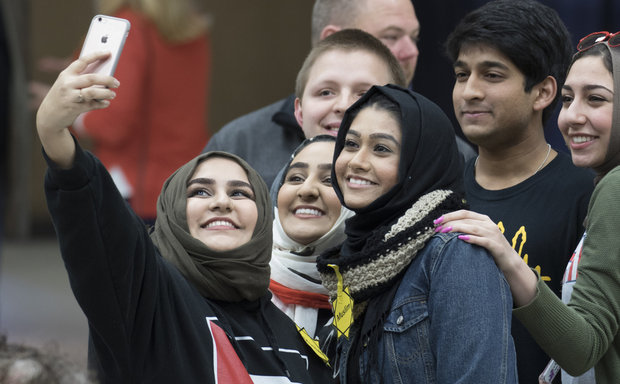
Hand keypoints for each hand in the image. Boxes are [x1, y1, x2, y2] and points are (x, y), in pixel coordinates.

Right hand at [36, 51, 119, 167]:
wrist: (48, 115)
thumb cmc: (63, 96)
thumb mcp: (67, 84)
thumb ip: (82, 79)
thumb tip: (105, 77)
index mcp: (66, 74)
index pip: (82, 61)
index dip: (96, 56)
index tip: (108, 52)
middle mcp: (67, 84)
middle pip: (91, 78)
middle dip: (107, 79)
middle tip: (117, 83)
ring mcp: (70, 96)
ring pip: (92, 92)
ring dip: (106, 93)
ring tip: (113, 94)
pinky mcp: (74, 108)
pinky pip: (92, 105)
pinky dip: (101, 104)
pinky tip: (106, 103)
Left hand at [434, 209, 537, 305]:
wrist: (509, 261)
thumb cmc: (489, 248)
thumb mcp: (479, 235)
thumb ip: (467, 229)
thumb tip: (445, 228)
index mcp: (483, 219)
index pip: (464, 213)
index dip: (449, 215)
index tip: (436, 221)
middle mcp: (489, 224)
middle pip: (466, 219)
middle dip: (450, 222)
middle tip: (437, 228)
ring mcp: (493, 234)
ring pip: (473, 227)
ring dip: (457, 228)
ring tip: (444, 231)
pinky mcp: (496, 246)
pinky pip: (483, 240)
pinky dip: (471, 238)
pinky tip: (461, 238)